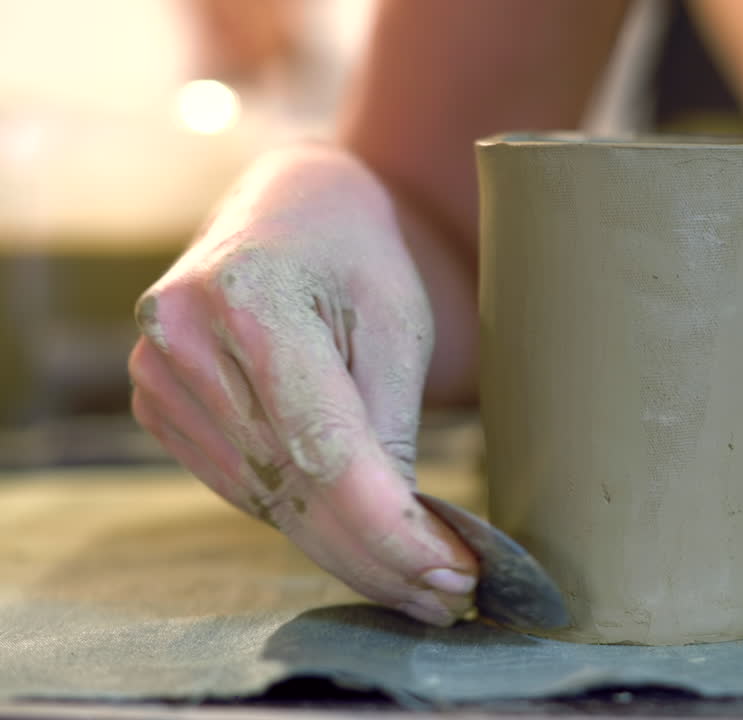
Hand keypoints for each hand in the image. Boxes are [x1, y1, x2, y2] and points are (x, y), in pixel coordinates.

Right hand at [129, 145, 477, 624]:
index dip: (391, 529)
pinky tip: (363, 546)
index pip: (325, 451)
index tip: (455, 574)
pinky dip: (309, 525)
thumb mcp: (397, 321)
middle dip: (380, 559)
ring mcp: (160, 380)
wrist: (287, 211)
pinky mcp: (162, 409)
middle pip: (294, 491)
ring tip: (423, 585)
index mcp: (249, 303)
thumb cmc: (356, 257)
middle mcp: (185, 345)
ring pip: (269, 505)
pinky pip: (246, 492)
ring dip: (349, 555)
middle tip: (451, 599)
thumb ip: (391, 424)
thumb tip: (406, 538)